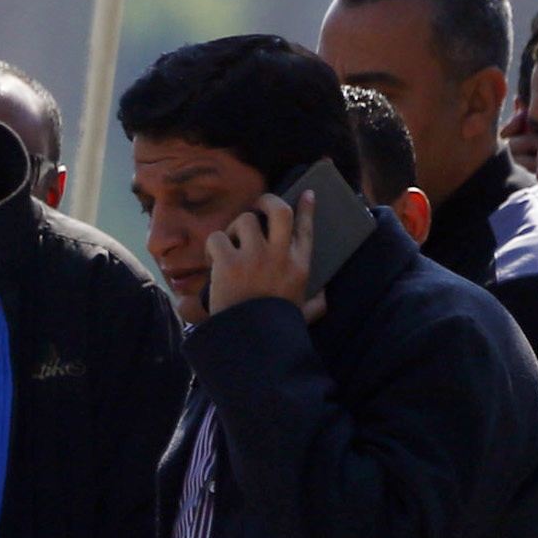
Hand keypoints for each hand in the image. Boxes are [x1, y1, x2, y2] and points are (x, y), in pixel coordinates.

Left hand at [205, 188, 316, 317]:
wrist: (252, 343)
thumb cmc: (276, 328)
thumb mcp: (303, 314)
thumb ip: (316, 303)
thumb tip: (326, 297)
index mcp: (299, 266)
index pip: (306, 228)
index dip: (306, 208)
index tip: (306, 193)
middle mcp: (280, 256)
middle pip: (279, 211)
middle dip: (267, 201)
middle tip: (256, 205)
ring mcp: (255, 257)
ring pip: (245, 219)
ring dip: (234, 227)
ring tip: (228, 244)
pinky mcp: (229, 264)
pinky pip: (217, 237)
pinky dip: (212, 246)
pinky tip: (212, 261)